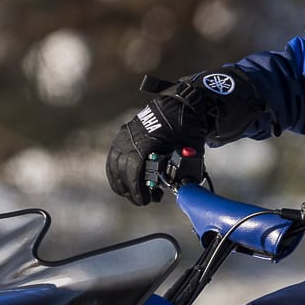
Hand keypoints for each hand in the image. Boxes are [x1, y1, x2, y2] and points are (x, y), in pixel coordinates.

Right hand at [105, 70, 261, 205]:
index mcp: (146, 142)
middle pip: (122, 170)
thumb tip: (185, 190)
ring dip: (120, 182)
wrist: (182, 104)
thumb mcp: (191, 150)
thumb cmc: (187, 127)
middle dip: (131, 189)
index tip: (144, 201)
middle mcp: (131, 138)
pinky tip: (122, 182)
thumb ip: (186, 171)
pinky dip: (115, 170)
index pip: (133, 171)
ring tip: (132, 194)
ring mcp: (125, 134)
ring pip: (114, 164)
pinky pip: (113, 155)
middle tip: (143, 200)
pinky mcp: (123, 133)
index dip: (137, 189)